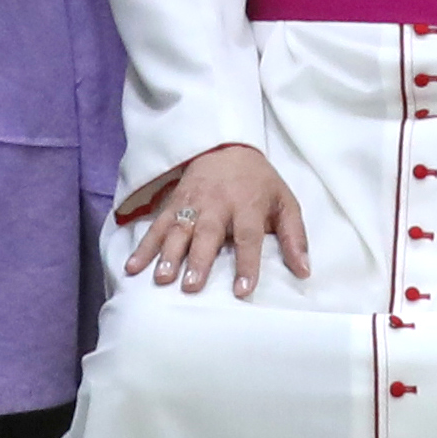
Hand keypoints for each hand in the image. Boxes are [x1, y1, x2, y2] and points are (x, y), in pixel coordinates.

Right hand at [122, 144, 307, 296]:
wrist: (226, 147)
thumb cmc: (259, 183)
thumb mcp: (285, 203)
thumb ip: (295, 237)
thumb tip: (304, 271)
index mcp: (247, 206)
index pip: (248, 237)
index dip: (246, 264)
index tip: (243, 290)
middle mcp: (217, 205)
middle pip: (207, 234)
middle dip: (198, 260)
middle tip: (190, 287)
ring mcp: (191, 204)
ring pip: (178, 230)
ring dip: (168, 255)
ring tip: (161, 279)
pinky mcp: (172, 204)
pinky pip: (156, 226)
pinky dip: (143, 246)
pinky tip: (133, 266)